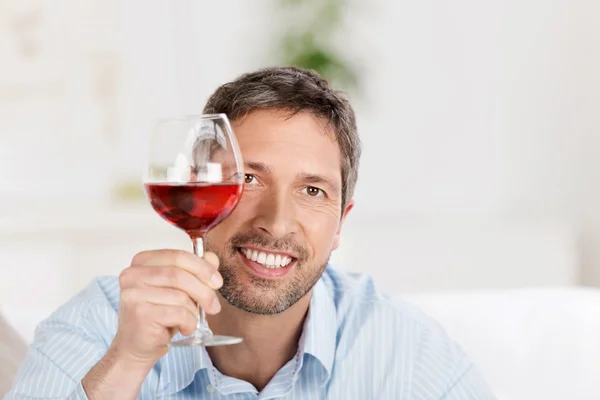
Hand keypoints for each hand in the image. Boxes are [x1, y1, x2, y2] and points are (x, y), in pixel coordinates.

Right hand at [111, 249, 222, 365]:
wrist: (137, 345)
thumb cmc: (159, 314)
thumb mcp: (179, 289)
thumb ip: (195, 270)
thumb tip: (212, 258)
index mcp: (142, 261)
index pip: (178, 256)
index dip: (202, 268)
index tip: (217, 282)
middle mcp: (133, 274)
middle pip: (180, 275)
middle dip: (204, 291)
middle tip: (214, 306)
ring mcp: (134, 294)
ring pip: (181, 296)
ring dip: (194, 312)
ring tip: (190, 320)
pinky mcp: (140, 314)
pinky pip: (178, 314)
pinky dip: (189, 323)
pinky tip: (184, 328)